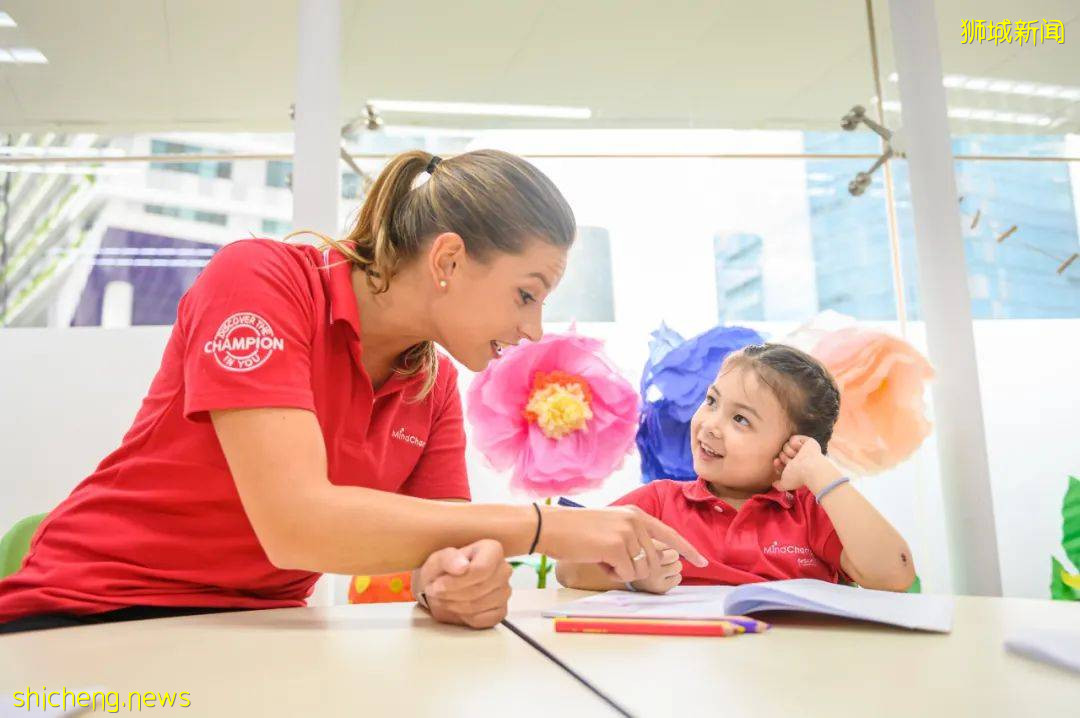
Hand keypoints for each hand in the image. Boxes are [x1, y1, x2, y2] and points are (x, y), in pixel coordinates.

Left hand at [416, 539, 511, 629]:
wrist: (441, 589)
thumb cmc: (442, 571)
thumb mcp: (437, 560)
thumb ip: (448, 559)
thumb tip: (462, 566)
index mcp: (492, 550)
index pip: (481, 569)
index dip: (457, 581)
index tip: (439, 584)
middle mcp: (503, 569)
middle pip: (480, 588)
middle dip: (453, 594)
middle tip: (437, 591)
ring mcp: (505, 591)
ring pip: (479, 605)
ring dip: (455, 605)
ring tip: (445, 598)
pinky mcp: (501, 611)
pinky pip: (482, 620)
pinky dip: (465, 617)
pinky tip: (458, 607)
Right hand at [537, 505, 706, 583]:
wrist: (550, 527)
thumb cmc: (576, 531)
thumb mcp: (610, 526)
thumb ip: (632, 536)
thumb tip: (651, 558)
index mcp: (636, 514)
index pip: (670, 535)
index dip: (688, 550)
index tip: (703, 563)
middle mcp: (636, 521)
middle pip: (654, 560)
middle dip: (637, 569)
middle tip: (610, 560)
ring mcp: (628, 533)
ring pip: (641, 569)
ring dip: (622, 571)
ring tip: (601, 557)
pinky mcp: (617, 546)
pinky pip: (627, 574)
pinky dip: (612, 574)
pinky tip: (597, 560)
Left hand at [772, 435, 839, 491]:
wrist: (810, 468)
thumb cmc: (798, 476)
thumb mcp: (786, 483)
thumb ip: (779, 485)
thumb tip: (773, 484)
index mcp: (795, 468)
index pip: (781, 461)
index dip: (777, 462)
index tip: (776, 462)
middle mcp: (799, 459)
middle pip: (782, 453)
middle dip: (784, 457)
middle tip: (792, 462)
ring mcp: (804, 450)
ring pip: (786, 445)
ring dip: (789, 451)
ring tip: (797, 456)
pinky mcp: (808, 442)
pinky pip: (793, 438)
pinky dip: (795, 443)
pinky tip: (800, 449)